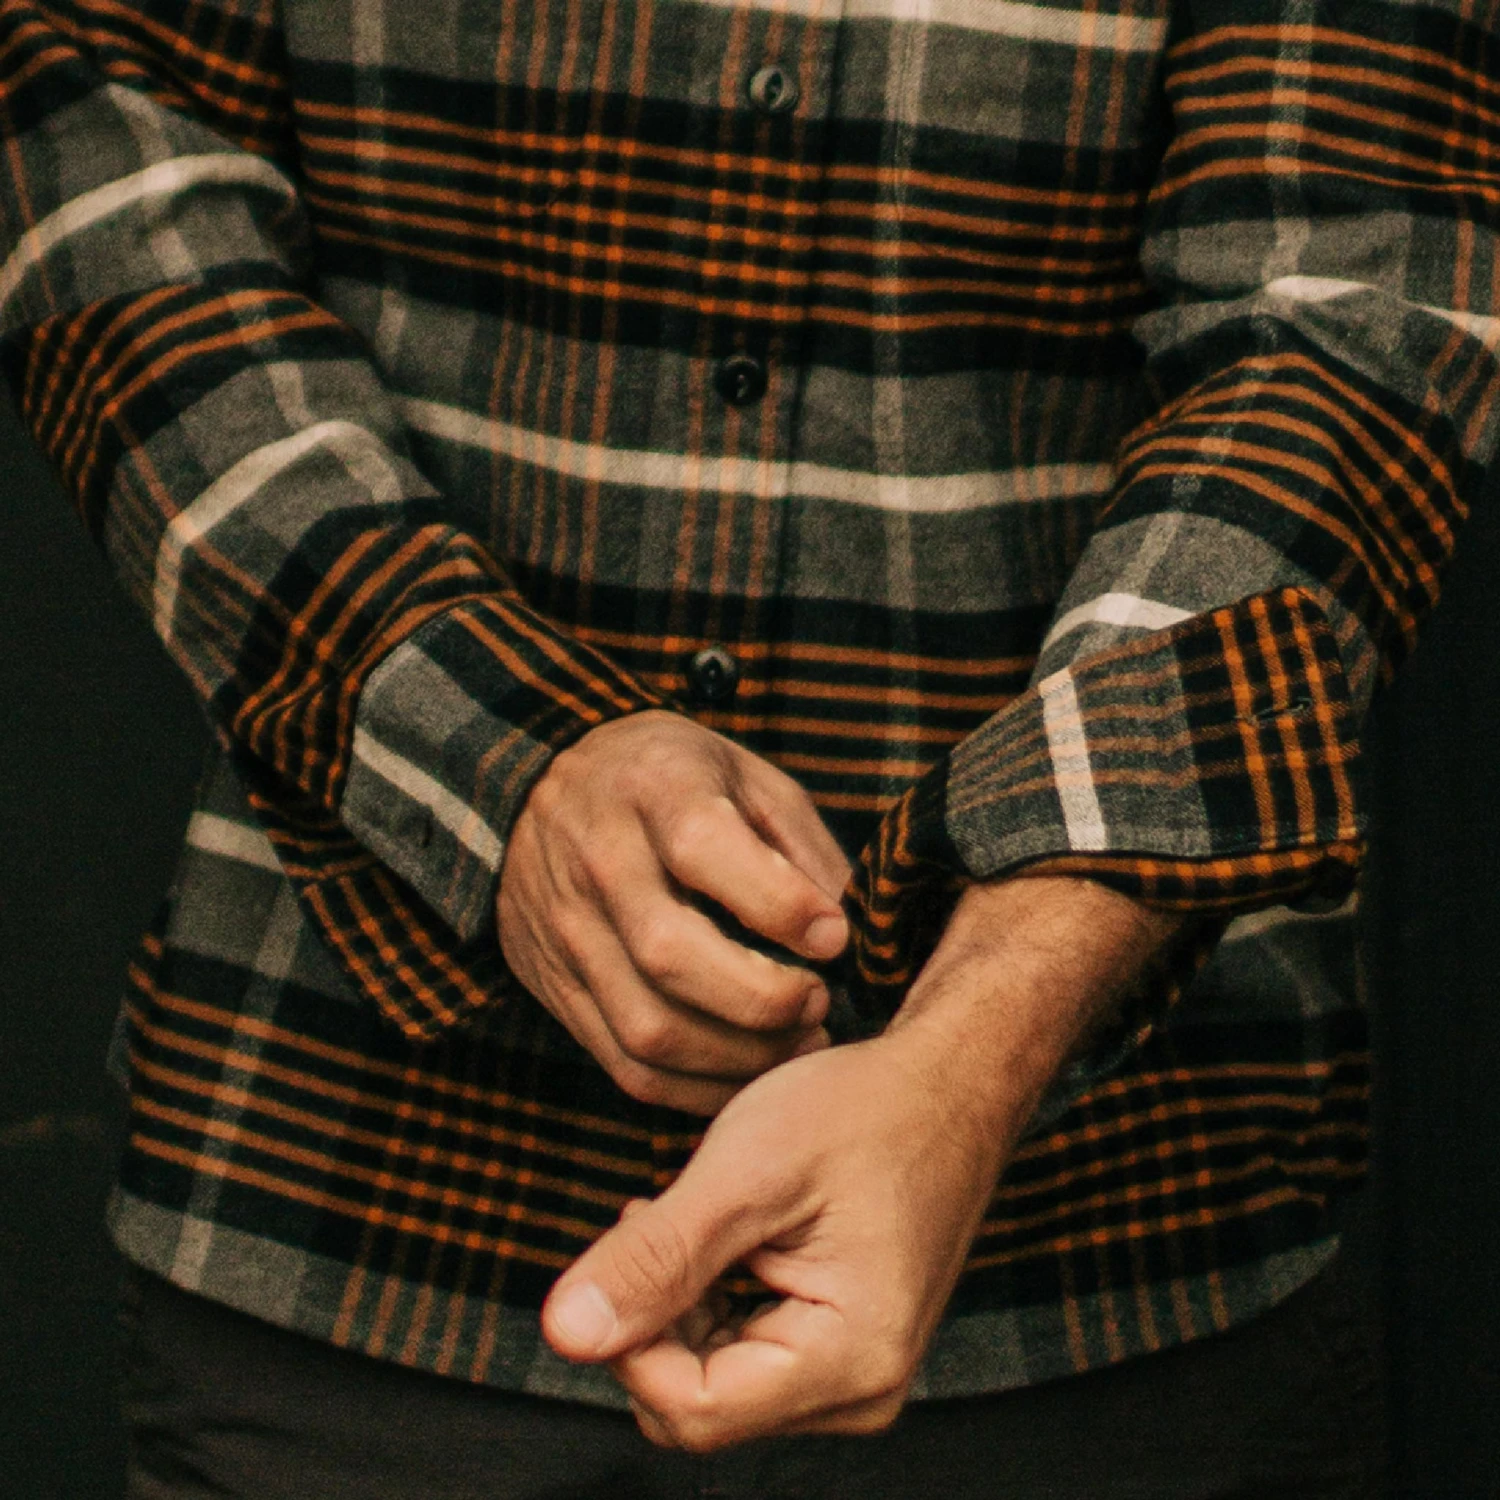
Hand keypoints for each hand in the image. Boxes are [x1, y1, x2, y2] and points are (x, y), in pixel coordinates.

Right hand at [497, 710, 851, 1113]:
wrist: (536, 793)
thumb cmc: (668, 782)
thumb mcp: (743, 774)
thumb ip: (800, 844)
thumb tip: (851, 929)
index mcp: (653, 787)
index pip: (704, 849)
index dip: (780, 904)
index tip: (835, 937)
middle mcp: (599, 861)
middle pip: (670, 955)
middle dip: (764, 999)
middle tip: (819, 1004)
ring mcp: (569, 932)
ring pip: (649, 1028)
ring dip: (739, 1057)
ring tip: (797, 1042)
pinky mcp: (558, 989)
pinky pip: (626, 1065)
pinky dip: (699, 1089)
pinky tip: (748, 1071)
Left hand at [539, 877, 1183, 1448]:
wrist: (948, 1082)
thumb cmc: (863, 1112)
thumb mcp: (748, 1171)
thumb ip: (656, 1259)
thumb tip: (562, 1334)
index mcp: (851, 1360)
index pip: (690, 1409)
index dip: (629, 1337)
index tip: (632, 1230)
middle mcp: (859, 1391)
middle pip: (695, 1405)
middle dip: (653, 1318)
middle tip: (663, 1212)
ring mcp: (851, 1377)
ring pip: (707, 1383)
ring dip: (677, 1305)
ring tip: (698, 1212)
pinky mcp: (838, 1353)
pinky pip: (737, 1360)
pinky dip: (705, 1302)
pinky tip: (719, 1232)